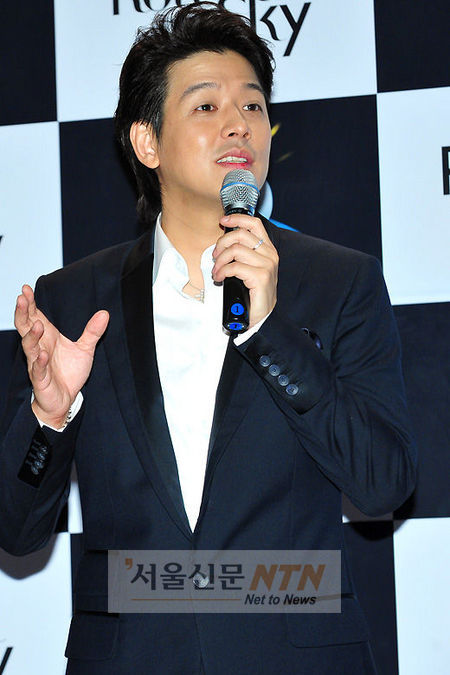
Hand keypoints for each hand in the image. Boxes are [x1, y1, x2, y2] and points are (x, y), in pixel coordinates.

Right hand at [15, 284, 108, 427]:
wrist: (65, 399)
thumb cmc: (69, 373)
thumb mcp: (84, 349)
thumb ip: (92, 332)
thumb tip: (105, 313)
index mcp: (47, 338)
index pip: (35, 316)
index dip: (30, 304)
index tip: (26, 289)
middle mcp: (40, 347)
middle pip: (26, 327)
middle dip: (23, 313)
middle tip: (21, 299)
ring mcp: (38, 363)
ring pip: (29, 347)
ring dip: (32, 336)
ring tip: (38, 324)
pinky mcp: (41, 379)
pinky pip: (38, 369)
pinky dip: (39, 362)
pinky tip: (42, 354)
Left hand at [212, 214, 277, 327]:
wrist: (262, 315)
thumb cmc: (254, 293)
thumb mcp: (249, 268)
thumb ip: (242, 253)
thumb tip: (224, 242)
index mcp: (267, 249)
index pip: (254, 224)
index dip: (237, 218)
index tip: (223, 221)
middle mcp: (270, 255)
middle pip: (240, 235)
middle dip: (222, 243)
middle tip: (215, 256)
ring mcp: (267, 265)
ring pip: (235, 250)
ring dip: (220, 260)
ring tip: (216, 271)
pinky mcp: (261, 277)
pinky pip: (234, 266)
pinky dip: (222, 271)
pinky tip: (219, 278)